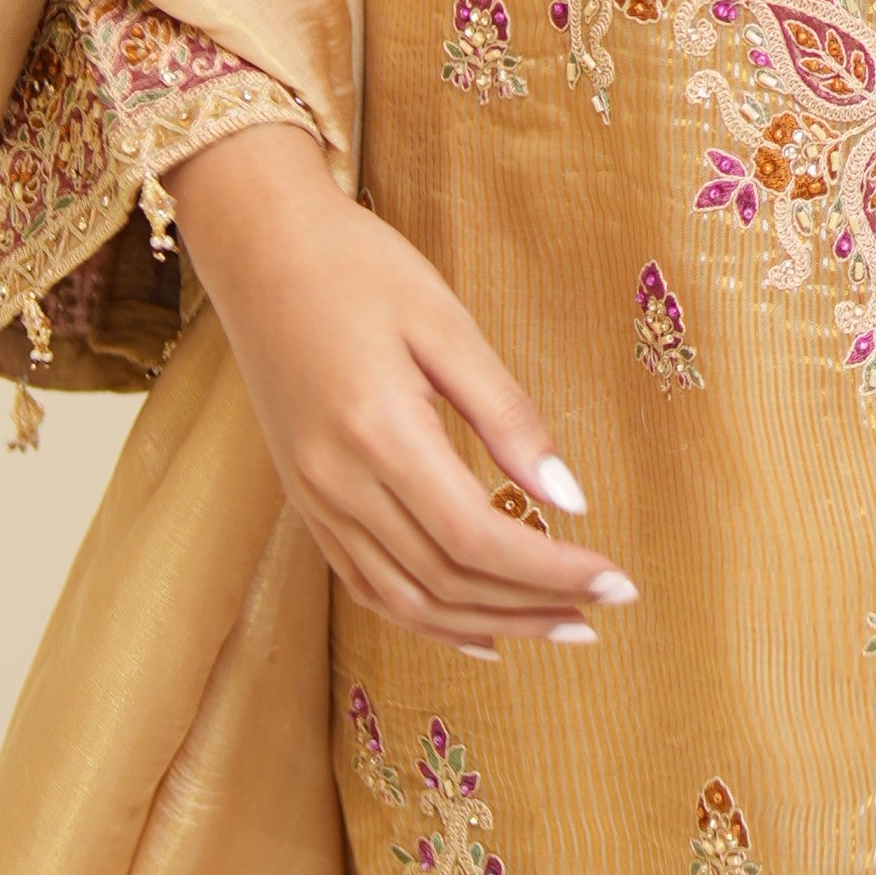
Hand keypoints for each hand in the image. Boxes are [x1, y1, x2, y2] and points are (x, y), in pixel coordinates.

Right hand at [165, 123, 634, 656]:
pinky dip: (426, 618)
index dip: (552, 572)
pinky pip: (367, 584)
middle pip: (446, 581)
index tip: (616, 582)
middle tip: (604, 611)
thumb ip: (508, 415)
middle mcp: (337, 482)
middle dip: (532, 606)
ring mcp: (313, 499)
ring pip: (406, 599)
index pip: (477, 538)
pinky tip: (477, 627)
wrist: (259, 246)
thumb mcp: (446, 322)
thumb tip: (571, 498)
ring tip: (557, 626)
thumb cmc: (359, 268)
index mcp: (378, 433)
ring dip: (487, 623)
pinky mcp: (305, 500)